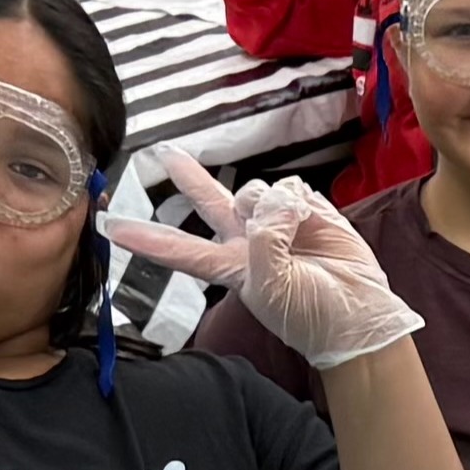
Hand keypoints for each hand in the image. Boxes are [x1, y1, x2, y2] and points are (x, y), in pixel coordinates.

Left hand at [101, 150, 422, 365]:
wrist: (359, 313)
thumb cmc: (312, 315)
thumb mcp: (275, 288)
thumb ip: (265, 243)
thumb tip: (274, 204)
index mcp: (230, 267)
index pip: (179, 249)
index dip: (146, 239)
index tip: (110, 227)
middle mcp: (247, 240)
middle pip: (209, 201)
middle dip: (190, 177)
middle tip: (166, 154)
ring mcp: (276, 222)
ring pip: (256, 190)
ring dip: (273, 206)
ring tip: (297, 234)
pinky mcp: (307, 209)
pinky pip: (293, 188)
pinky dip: (302, 204)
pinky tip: (313, 225)